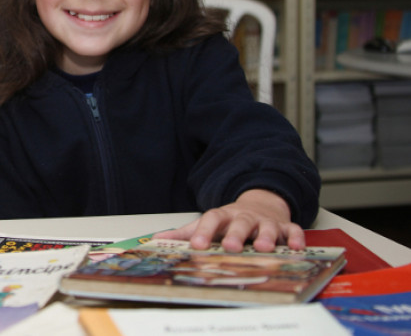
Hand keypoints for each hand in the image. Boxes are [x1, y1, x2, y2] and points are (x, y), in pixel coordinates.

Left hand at [154, 189, 304, 252]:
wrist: (260, 205)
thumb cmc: (230, 221)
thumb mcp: (207, 224)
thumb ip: (185, 233)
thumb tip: (157, 238)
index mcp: (224, 217)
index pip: (211, 220)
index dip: (203, 232)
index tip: (196, 245)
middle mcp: (245, 218)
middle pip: (240, 224)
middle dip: (236, 235)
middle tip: (231, 246)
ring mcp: (266, 221)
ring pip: (267, 227)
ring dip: (266, 237)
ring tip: (264, 248)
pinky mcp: (286, 227)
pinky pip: (293, 230)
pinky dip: (296, 238)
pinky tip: (296, 247)